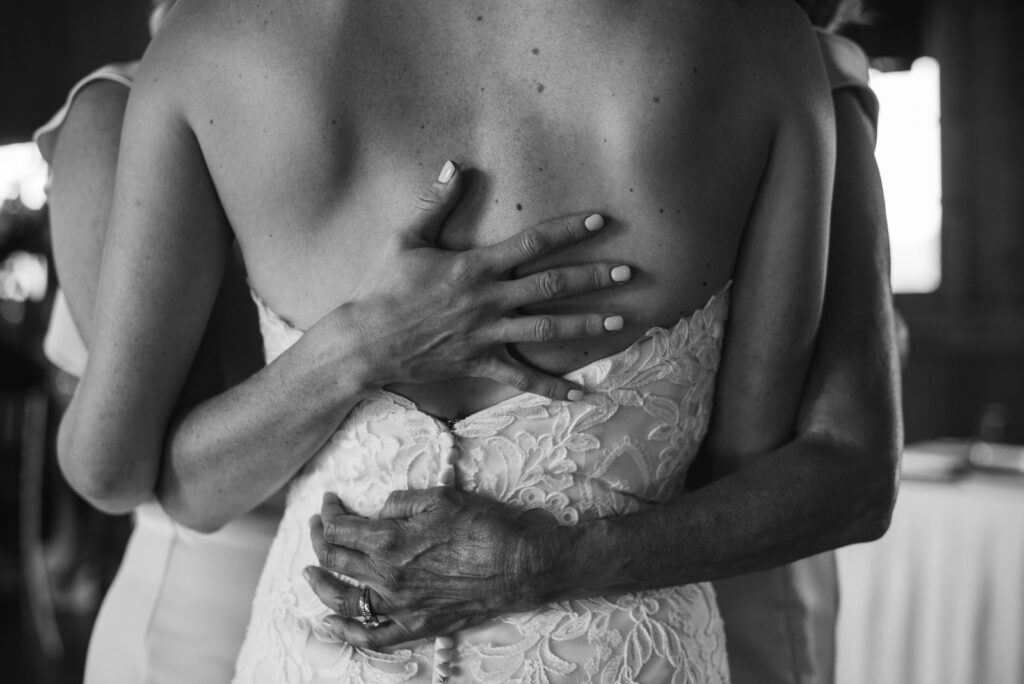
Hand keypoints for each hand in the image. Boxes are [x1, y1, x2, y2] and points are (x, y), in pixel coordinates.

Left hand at [305, 489, 548, 648]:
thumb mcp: (441, 497)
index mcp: (389, 540)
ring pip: (343, 599)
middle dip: (319, 538)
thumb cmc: (485, 526)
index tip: (329, 502)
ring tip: (309, 572)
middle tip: (318, 526)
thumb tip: (380, 510)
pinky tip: (330, 623)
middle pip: (335, 560)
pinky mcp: (417, 625)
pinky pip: (373, 636)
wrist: (520, 565)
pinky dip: (347, 632)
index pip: (340, 528)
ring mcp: (400, 605)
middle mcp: (387, 576)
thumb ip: (401, 501)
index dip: (328, 513)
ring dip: (319, 584)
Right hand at [347, 160, 630, 400]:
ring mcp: (488, 334)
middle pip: (552, 285)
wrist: (366, 340)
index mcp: (476, 266)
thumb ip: (435, 202)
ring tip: (621, 321)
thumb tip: (453, 164)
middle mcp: (489, 299)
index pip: (533, 243)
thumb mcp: (406, 238)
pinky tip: (580, 395)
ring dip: (586, 324)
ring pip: (547, 328)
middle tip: (628, 273)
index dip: (569, 230)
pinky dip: (551, 388)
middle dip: (593, 277)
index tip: (600, 220)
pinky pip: (521, 378)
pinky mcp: (480, 363)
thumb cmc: (384, 288)